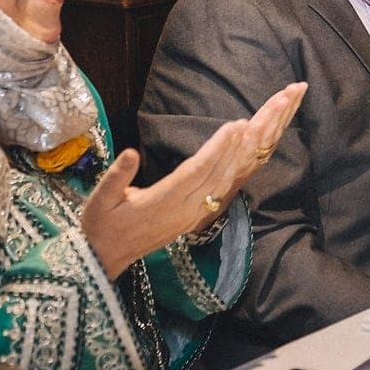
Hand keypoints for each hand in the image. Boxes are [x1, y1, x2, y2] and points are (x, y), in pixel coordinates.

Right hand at [78, 82, 304, 277]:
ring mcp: (196, 212)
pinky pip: (226, 186)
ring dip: (251, 149)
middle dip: (247, 141)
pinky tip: (255, 147)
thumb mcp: (99, 201)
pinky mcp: (198, 214)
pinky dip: (242, 165)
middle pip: (223, 171)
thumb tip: (130, 153)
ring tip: (270, 121)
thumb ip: (116, 178)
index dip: (219, 148)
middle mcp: (187, 208)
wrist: (105, 258)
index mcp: (164, 202)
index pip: (198, 171)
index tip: (238, 125)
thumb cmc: (100, 224)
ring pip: (230, 178)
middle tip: (269, 111)